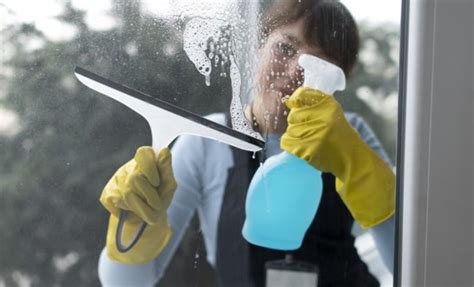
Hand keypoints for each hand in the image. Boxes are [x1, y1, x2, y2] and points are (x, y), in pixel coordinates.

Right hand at [100, 146, 176, 263]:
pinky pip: (118, 203)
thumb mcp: (168, 185)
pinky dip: (131, 211)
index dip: (149, 168)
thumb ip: (166, 169)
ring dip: (142, 206)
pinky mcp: (106, 194)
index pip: (143, 153)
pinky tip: (134, 210)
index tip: (157, 183)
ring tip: (148, 209)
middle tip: (157, 204)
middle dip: (149, 195)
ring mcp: (116, 180)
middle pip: (135, 178)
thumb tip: (165, 150)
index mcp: (145, 160)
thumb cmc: (160, 198)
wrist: (147, 219)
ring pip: (127, 193)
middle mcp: (129, 167)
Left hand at [281, 87, 394, 227]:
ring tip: (308, 141)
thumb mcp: (333, 115)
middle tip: (308, 131)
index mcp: (329, 105)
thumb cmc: (340, 136)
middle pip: (293, 115)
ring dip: (295, 136)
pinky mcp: (309, 149)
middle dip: (297, 123)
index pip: (302, 94)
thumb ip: (315, 106)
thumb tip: (290, 101)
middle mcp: (323, 117)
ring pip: (290, 130)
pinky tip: (302, 148)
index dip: (295, 99)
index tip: (293, 104)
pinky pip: (287, 142)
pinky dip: (291, 146)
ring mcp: (316, 133)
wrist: (352, 159)